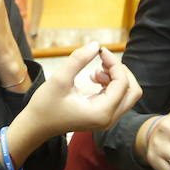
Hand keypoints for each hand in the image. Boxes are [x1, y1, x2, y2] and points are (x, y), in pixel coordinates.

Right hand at [9, 44, 140, 157]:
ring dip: (115, 77)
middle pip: (133, 91)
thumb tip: (96, 44)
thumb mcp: (59, 79)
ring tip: (95, 71)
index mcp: (101, 112)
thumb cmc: (45, 105)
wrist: (37, 125)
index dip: (115, 63)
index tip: (101, 51)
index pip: (122, 83)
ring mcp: (107, 119)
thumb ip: (78, 60)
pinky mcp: (102, 116)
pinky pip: (117, 97)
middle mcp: (109, 118)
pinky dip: (110, 84)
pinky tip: (93, 77)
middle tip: (103, 61)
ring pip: (126, 94)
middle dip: (121, 72)